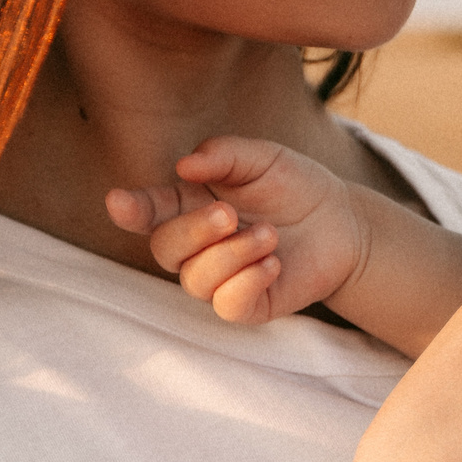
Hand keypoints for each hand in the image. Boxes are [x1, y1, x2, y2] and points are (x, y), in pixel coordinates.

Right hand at [105, 136, 361, 324]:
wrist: (343, 223)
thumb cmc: (294, 187)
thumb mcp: (263, 158)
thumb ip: (224, 155)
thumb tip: (184, 165)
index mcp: (189, 205)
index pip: (149, 212)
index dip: (130, 209)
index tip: (118, 201)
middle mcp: (197, 245)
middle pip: (164, 249)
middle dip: (193, 231)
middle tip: (231, 214)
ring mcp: (219, 278)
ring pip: (195, 280)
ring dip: (231, 255)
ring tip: (271, 235)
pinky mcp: (247, 304)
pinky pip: (226, 306)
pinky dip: (247, 282)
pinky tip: (273, 263)